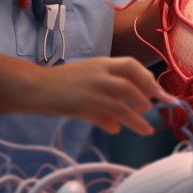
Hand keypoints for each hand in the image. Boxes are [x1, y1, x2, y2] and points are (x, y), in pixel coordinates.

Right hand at [44, 56, 171, 135]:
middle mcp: (99, 73)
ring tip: (146, 127)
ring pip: (123, 104)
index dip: (147, 78)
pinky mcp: (83, 105)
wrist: (35, 86)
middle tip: (153, 108)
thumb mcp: (86, 79)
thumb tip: (117, 124)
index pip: (131, 65)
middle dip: (146, 97)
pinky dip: (113, 125)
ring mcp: (92, 89)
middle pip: (132, 83)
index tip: (157, 91)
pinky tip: (116, 130)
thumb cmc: (61, 83)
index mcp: (102, 63)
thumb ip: (105, 96)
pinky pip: (105, 117)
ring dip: (137, 118)